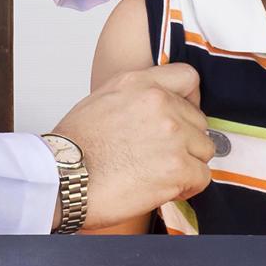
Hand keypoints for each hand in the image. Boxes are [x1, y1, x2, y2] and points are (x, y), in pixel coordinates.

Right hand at [48, 64, 213, 230]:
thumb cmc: (74, 146)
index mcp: (141, 83)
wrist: (62, 178)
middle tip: (161, 155)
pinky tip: (164, 187)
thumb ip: (137, 95)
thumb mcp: (103, 98)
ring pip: (204, 149)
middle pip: (199, 120)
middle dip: (185, 139)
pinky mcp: (177, 168)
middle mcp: (160, 103)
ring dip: (188, 163)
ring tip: (160, 172)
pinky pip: (202, 176)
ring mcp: (172, 135)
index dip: (189, 100)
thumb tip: (157, 107)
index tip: (182, 116)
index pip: (189, 78)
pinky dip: (187, 186)